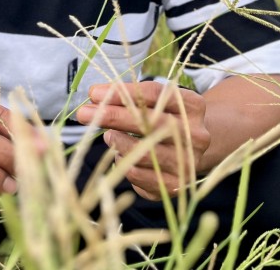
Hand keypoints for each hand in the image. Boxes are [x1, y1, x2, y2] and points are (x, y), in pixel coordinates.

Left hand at [75, 81, 210, 200]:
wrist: (193, 152)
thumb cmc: (166, 120)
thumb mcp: (156, 103)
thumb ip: (129, 97)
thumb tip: (95, 96)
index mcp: (193, 106)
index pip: (155, 94)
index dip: (122, 92)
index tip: (94, 93)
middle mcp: (195, 135)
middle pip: (149, 123)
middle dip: (112, 116)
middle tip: (84, 113)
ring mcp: (188, 162)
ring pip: (141, 152)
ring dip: (116, 142)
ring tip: (109, 136)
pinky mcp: (176, 186)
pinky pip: (138, 175)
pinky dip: (123, 163)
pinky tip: (122, 155)